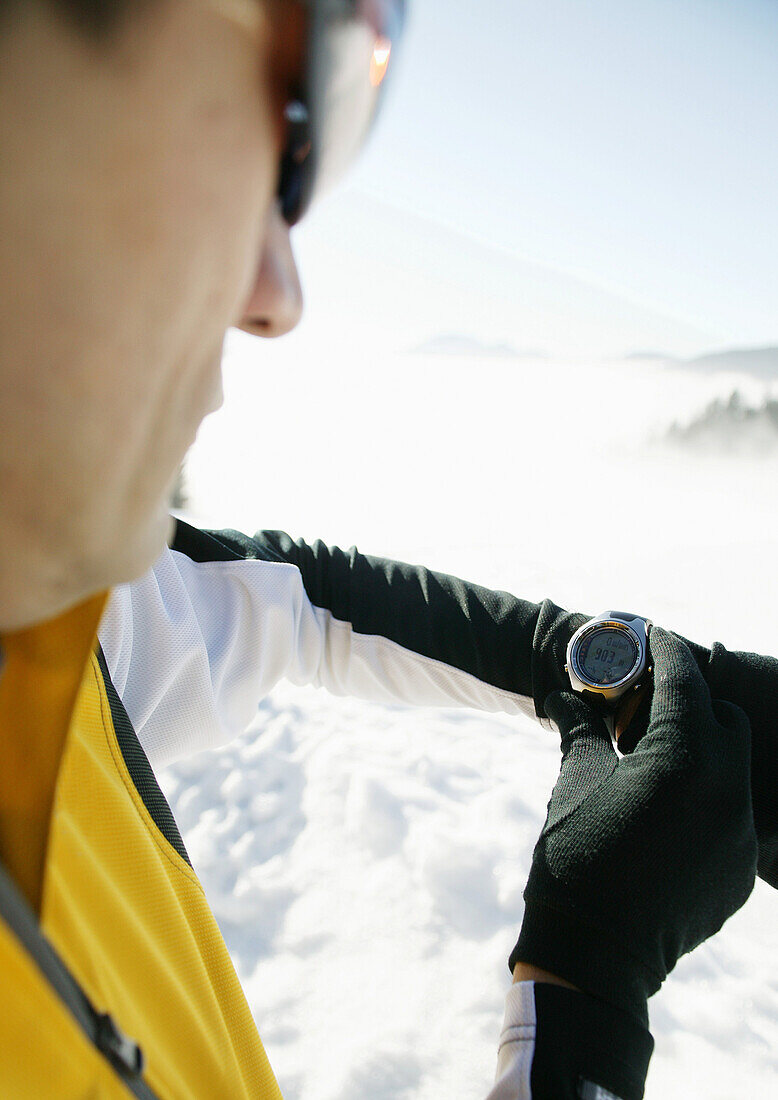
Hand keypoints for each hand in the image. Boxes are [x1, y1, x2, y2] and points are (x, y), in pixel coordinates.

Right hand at [510, 627, 757, 1020]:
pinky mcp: (740, 869)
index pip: (685, 682)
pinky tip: (666, 812)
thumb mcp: (574, 781)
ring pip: (734, 766)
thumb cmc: (575, 857)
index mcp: (684, 759)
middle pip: (723, 718)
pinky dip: (706, 798)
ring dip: (701, 750)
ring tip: (655, 760)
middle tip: (648, 707)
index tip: (653, 635)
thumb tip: (565, 695)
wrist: (594, 957)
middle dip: (690, 702)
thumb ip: (582, 728)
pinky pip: (731, 813)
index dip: (668, 652)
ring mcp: (739, 833)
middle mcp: (727, 790)